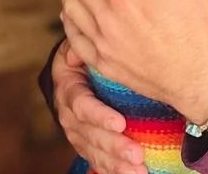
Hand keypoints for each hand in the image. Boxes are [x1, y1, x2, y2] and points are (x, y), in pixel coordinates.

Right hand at [52, 39, 146, 173]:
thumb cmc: (85, 55)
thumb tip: (78, 53)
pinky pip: (96, 160)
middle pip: (90, 135)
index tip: (120, 123)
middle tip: (137, 154)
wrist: (73, 70)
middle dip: (114, 147)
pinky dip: (111, 170)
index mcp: (69, 89)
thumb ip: (82, 49)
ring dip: (115, 164)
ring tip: (138, 171)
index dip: (99, 116)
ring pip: (94, 151)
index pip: (82, 106)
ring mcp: (77, 132)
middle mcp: (69, 115)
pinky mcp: (85, 143)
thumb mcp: (79, 46)